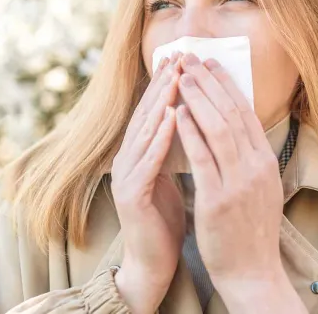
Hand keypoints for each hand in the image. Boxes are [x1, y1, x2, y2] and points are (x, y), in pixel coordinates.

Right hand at [110, 53, 185, 313]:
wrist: (154, 261)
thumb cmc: (166, 218)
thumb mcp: (173, 175)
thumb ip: (175, 148)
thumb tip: (191, 116)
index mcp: (140, 155)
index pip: (155, 112)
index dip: (167, 84)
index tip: (183, 57)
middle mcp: (128, 160)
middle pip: (147, 115)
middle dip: (163, 84)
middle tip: (178, 55)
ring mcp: (126, 176)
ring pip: (145, 132)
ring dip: (161, 102)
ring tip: (177, 77)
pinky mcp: (131, 195)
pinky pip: (147, 161)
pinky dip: (160, 138)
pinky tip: (173, 118)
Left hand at [176, 54, 304, 311]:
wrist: (253, 273)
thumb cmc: (251, 232)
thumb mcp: (261, 189)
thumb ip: (250, 160)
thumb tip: (236, 131)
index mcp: (267, 163)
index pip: (246, 114)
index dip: (227, 86)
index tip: (211, 65)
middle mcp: (257, 167)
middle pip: (232, 114)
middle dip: (210, 83)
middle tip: (191, 60)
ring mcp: (239, 183)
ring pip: (219, 129)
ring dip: (198, 98)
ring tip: (180, 76)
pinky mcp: (219, 199)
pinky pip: (202, 157)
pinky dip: (190, 131)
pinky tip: (177, 112)